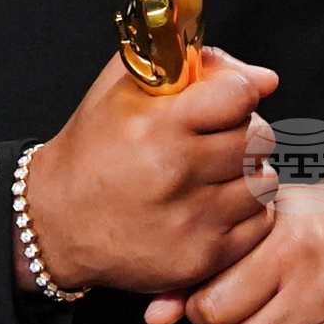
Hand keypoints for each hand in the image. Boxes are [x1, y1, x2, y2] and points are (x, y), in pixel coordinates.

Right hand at [18, 47, 279, 299]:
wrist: (57, 221)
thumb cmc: (93, 148)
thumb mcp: (125, 89)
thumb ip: (193, 66)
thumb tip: (266, 79)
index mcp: (157, 126)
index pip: (240, 95)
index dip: (236, 93)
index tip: (222, 101)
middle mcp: (176, 173)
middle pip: (258, 138)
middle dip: (241, 132)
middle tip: (214, 139)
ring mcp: (191, 220)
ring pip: (263, 181)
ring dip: (245, 174)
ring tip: (213, 174)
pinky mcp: (202, 257)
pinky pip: (259, 223)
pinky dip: (244, 212)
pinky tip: (213, 205)